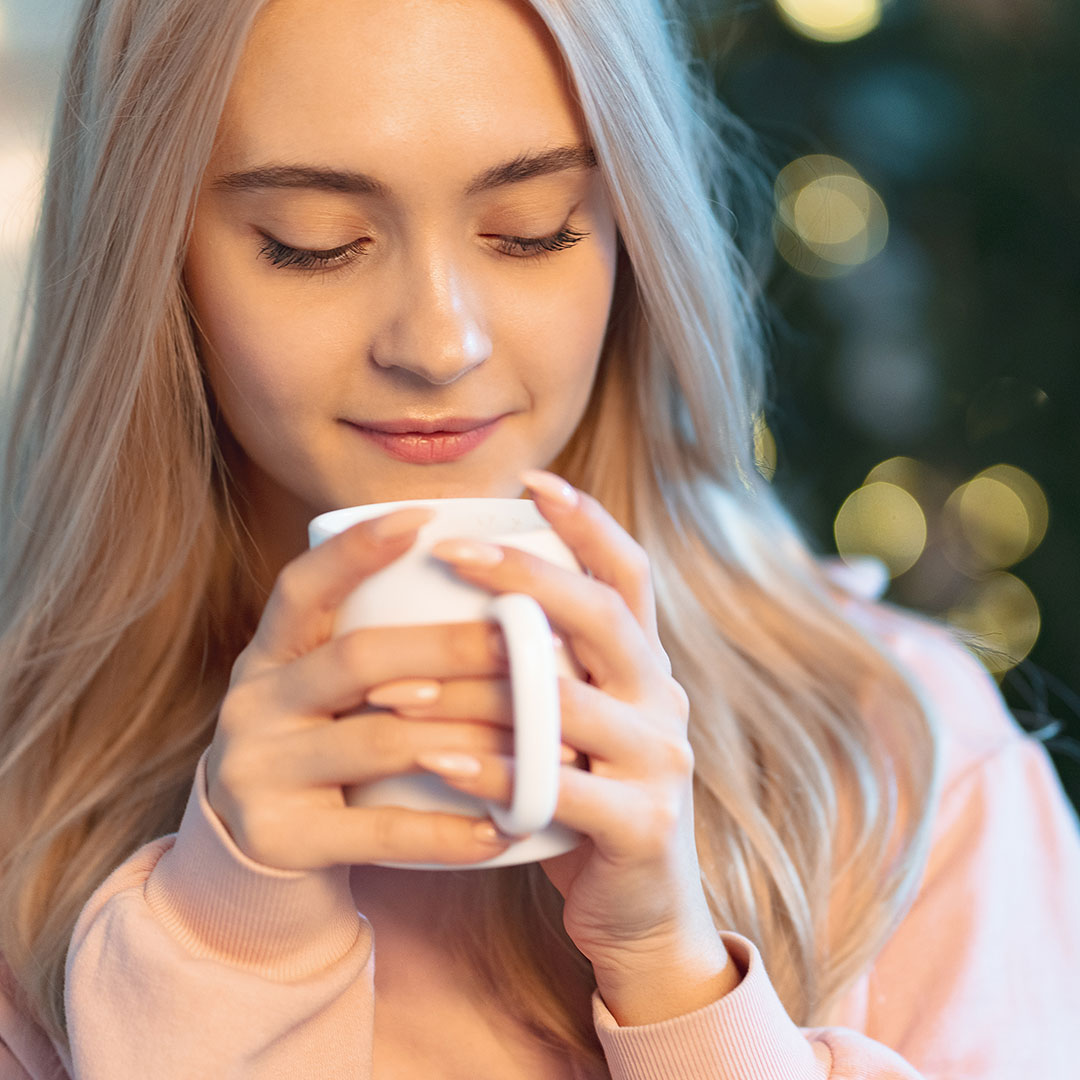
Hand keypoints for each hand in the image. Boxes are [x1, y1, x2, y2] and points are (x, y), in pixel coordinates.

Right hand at [204, 506, 517, 871]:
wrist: (248, 868)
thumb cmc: (321, 761)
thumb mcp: (326, 698)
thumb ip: (377, 653)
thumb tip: (489, 591)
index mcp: (269, 657)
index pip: (303, 586)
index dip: (359, 550)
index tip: (425, 517)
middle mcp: (254, 704)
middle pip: (358, 657)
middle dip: (452, 647)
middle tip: (528, 643)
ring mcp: (258, 772)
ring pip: (382, 741)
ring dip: (475, 738)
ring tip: (547, 741)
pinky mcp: (279, 839)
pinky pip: (381, 830)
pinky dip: (450, 830)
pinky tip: (506, 825)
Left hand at [373, 471, 739, 1020]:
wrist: (643, 913)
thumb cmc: (585, 801)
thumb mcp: (575, 724)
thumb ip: (545, 670)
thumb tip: (459, 604)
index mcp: (646, 666)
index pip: (629, 574)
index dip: (587, 522)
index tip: (531, 479)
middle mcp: (663, 699)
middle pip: (603, 616)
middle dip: (527, 575)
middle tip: (452, 552)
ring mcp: (662, 761)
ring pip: (568, 701)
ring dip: (477, 686)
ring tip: (396, 681)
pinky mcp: (644, 825)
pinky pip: (560, 788)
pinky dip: (493, 772)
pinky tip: (434, 763)